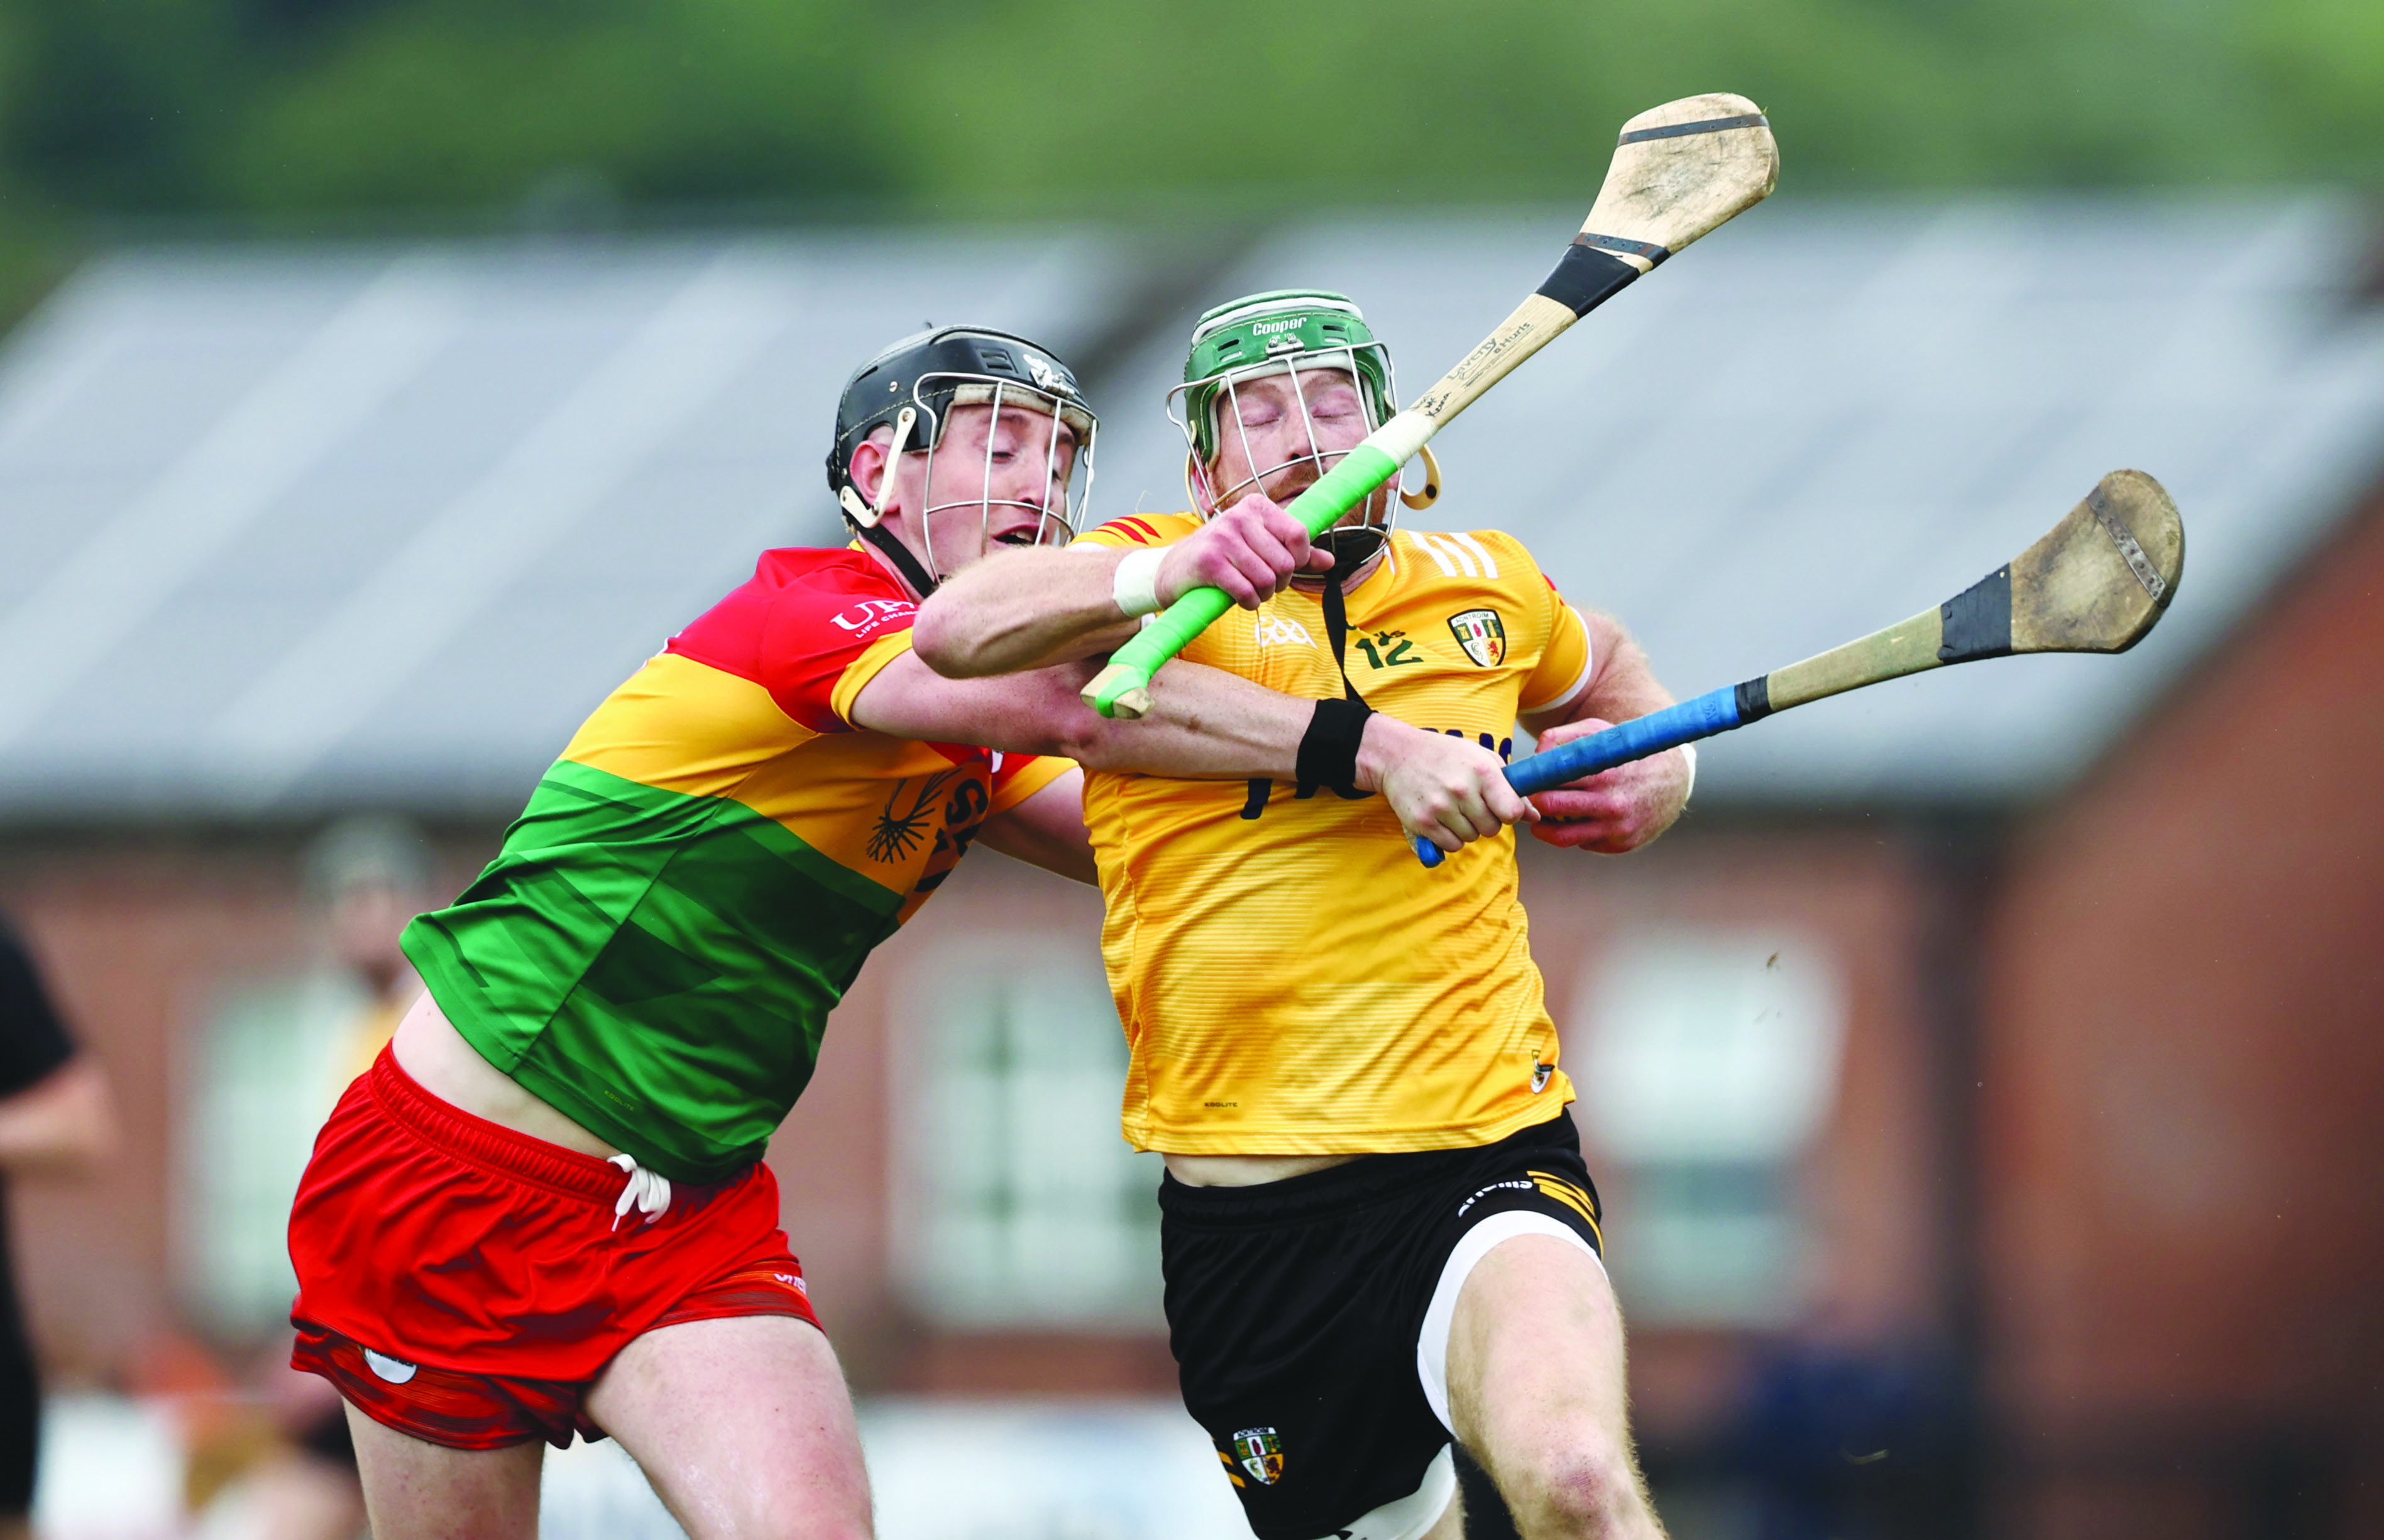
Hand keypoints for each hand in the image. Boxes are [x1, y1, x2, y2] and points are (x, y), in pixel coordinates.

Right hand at [1157, 495, 1333, 609]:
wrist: (1172, 570)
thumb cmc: (1221, 558)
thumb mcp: (1258, 548)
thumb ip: (1294, 554)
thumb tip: (1330, 561)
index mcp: (1255, 506)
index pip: (1299, 533)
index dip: (1301, 559)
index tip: (1286, 568)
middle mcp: (1239, 516)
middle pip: (1285, 563)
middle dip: (1280, 583)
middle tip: (1264, 585)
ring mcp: (1223, 538)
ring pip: (1267, 580)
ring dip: (1263, 595)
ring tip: (1251, 592)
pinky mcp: (1210, 562)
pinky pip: (1246, 591)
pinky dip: (1248, 603)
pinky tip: (1240, 599)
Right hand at [1357, 718, 1536, 853]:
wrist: (1398, 755)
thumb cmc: (1446, 755)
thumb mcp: (1482, 760)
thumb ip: (1510, 787)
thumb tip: (1535, 816)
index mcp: (1482, 771)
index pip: (1511, 811)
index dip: (1508, 813)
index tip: (1499, 806)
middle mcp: (1461, 790)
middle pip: (1492, 828)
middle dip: (1486, 820)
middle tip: (1471, 804)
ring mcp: (1440, 807)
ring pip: (1472, 838)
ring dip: (1467, 828)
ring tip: (1454, 807)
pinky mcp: (1423, 822)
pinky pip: (1451, 845)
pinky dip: (1451, 837)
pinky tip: (1442, 818)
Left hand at [1524, 716, 1689, 852]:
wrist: (1674, 781)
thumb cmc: (1625, 754)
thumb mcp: (1599, 732)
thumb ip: (1562, 737)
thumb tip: (1534, 757)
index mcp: (1602, 771)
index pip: (1550, 777)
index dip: (1531, 778)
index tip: (1525, 778)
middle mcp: (1610, 802)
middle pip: (1549, 806)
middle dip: (1533, 802)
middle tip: (1529, 797)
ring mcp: (1616, 828)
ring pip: (1561, 836)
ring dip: (1543, 827)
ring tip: (1541, 816)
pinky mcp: (1621, 844)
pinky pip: (1582, 843)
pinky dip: (1573, 833)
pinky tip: (1575, 820)